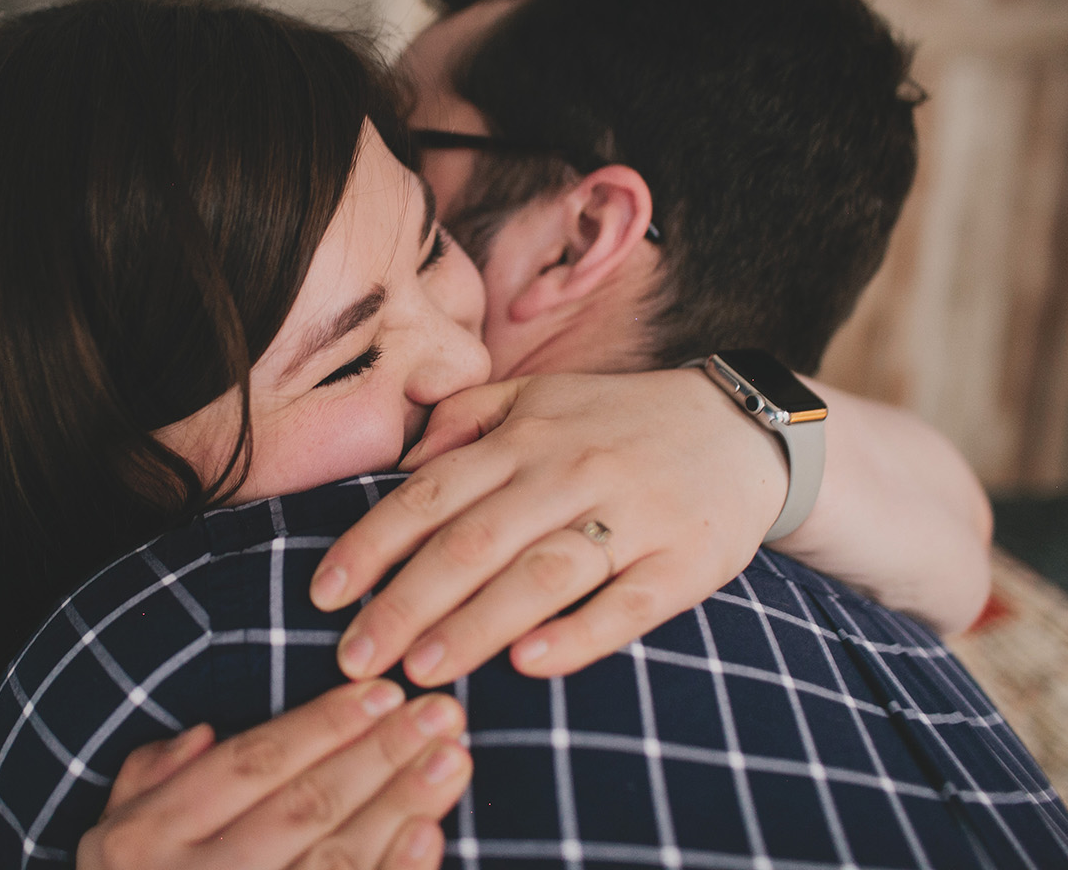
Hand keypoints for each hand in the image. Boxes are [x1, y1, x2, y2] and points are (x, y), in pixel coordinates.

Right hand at [76, 680, 470, 869]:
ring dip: (400, 805)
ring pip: (333, 858)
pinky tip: (427, 836)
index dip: (322, 724)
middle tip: (438, 714)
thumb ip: (149, 781)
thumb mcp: (109, 846)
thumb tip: (205, 735)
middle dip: (378, 753)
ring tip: (450, 760)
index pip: (251, 764)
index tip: (383, 693)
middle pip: (304, 805)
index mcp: (148, 839)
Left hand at [310, 371, 786, 683]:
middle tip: (355, 659)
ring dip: (476, 625)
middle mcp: (569, 472)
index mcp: (524, 437)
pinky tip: (530, 665)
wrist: (742, 429)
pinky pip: (628, 603)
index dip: (372, 546)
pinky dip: (578, 634)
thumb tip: (396, 463)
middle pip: (473, 541)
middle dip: (405, 603)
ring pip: (541, 573)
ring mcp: (631, 517)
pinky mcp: (685, 562)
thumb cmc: (616, 423)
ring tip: (422, 671)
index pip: (430, 494)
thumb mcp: (539, 396)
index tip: (325, 595)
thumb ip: (465, 419)